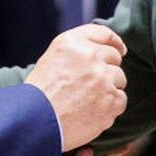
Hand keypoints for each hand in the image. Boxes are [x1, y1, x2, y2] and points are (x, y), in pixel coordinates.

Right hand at [25, 24, 126, 150]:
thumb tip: (104, 50)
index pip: (104, 34)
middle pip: (114, 57)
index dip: (115, 42)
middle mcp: (90, 56)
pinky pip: (120, 99)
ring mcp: (103, 78)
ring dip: (109, 89)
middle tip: (92, 85)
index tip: (120, 50)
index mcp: (73, 42)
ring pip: (119, 79)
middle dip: (108, 69)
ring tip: (88, 101)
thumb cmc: (40, 93)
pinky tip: (92, 112)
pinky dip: (110, 107)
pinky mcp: (111, 99)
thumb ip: (78, 50)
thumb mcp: (53, 59)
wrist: (35, 122)